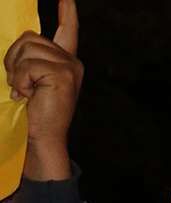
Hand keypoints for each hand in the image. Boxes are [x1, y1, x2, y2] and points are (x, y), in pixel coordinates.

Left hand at [5, 0, 80, 179]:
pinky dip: (19, 79)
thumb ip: (30, 59)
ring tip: (24, 90)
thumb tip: (22, 40)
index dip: (67, 11)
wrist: (41, 136)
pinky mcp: (63, 74)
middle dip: (14, 57)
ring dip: (15, 69)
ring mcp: (70, 67)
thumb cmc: (33, 110)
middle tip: (19, 84)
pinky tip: (27, 95)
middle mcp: (71, 61)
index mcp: (65, 61)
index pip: (68, 30)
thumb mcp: (30, 78)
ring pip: (27, 47)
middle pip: (30, 37)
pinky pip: (28, 64)